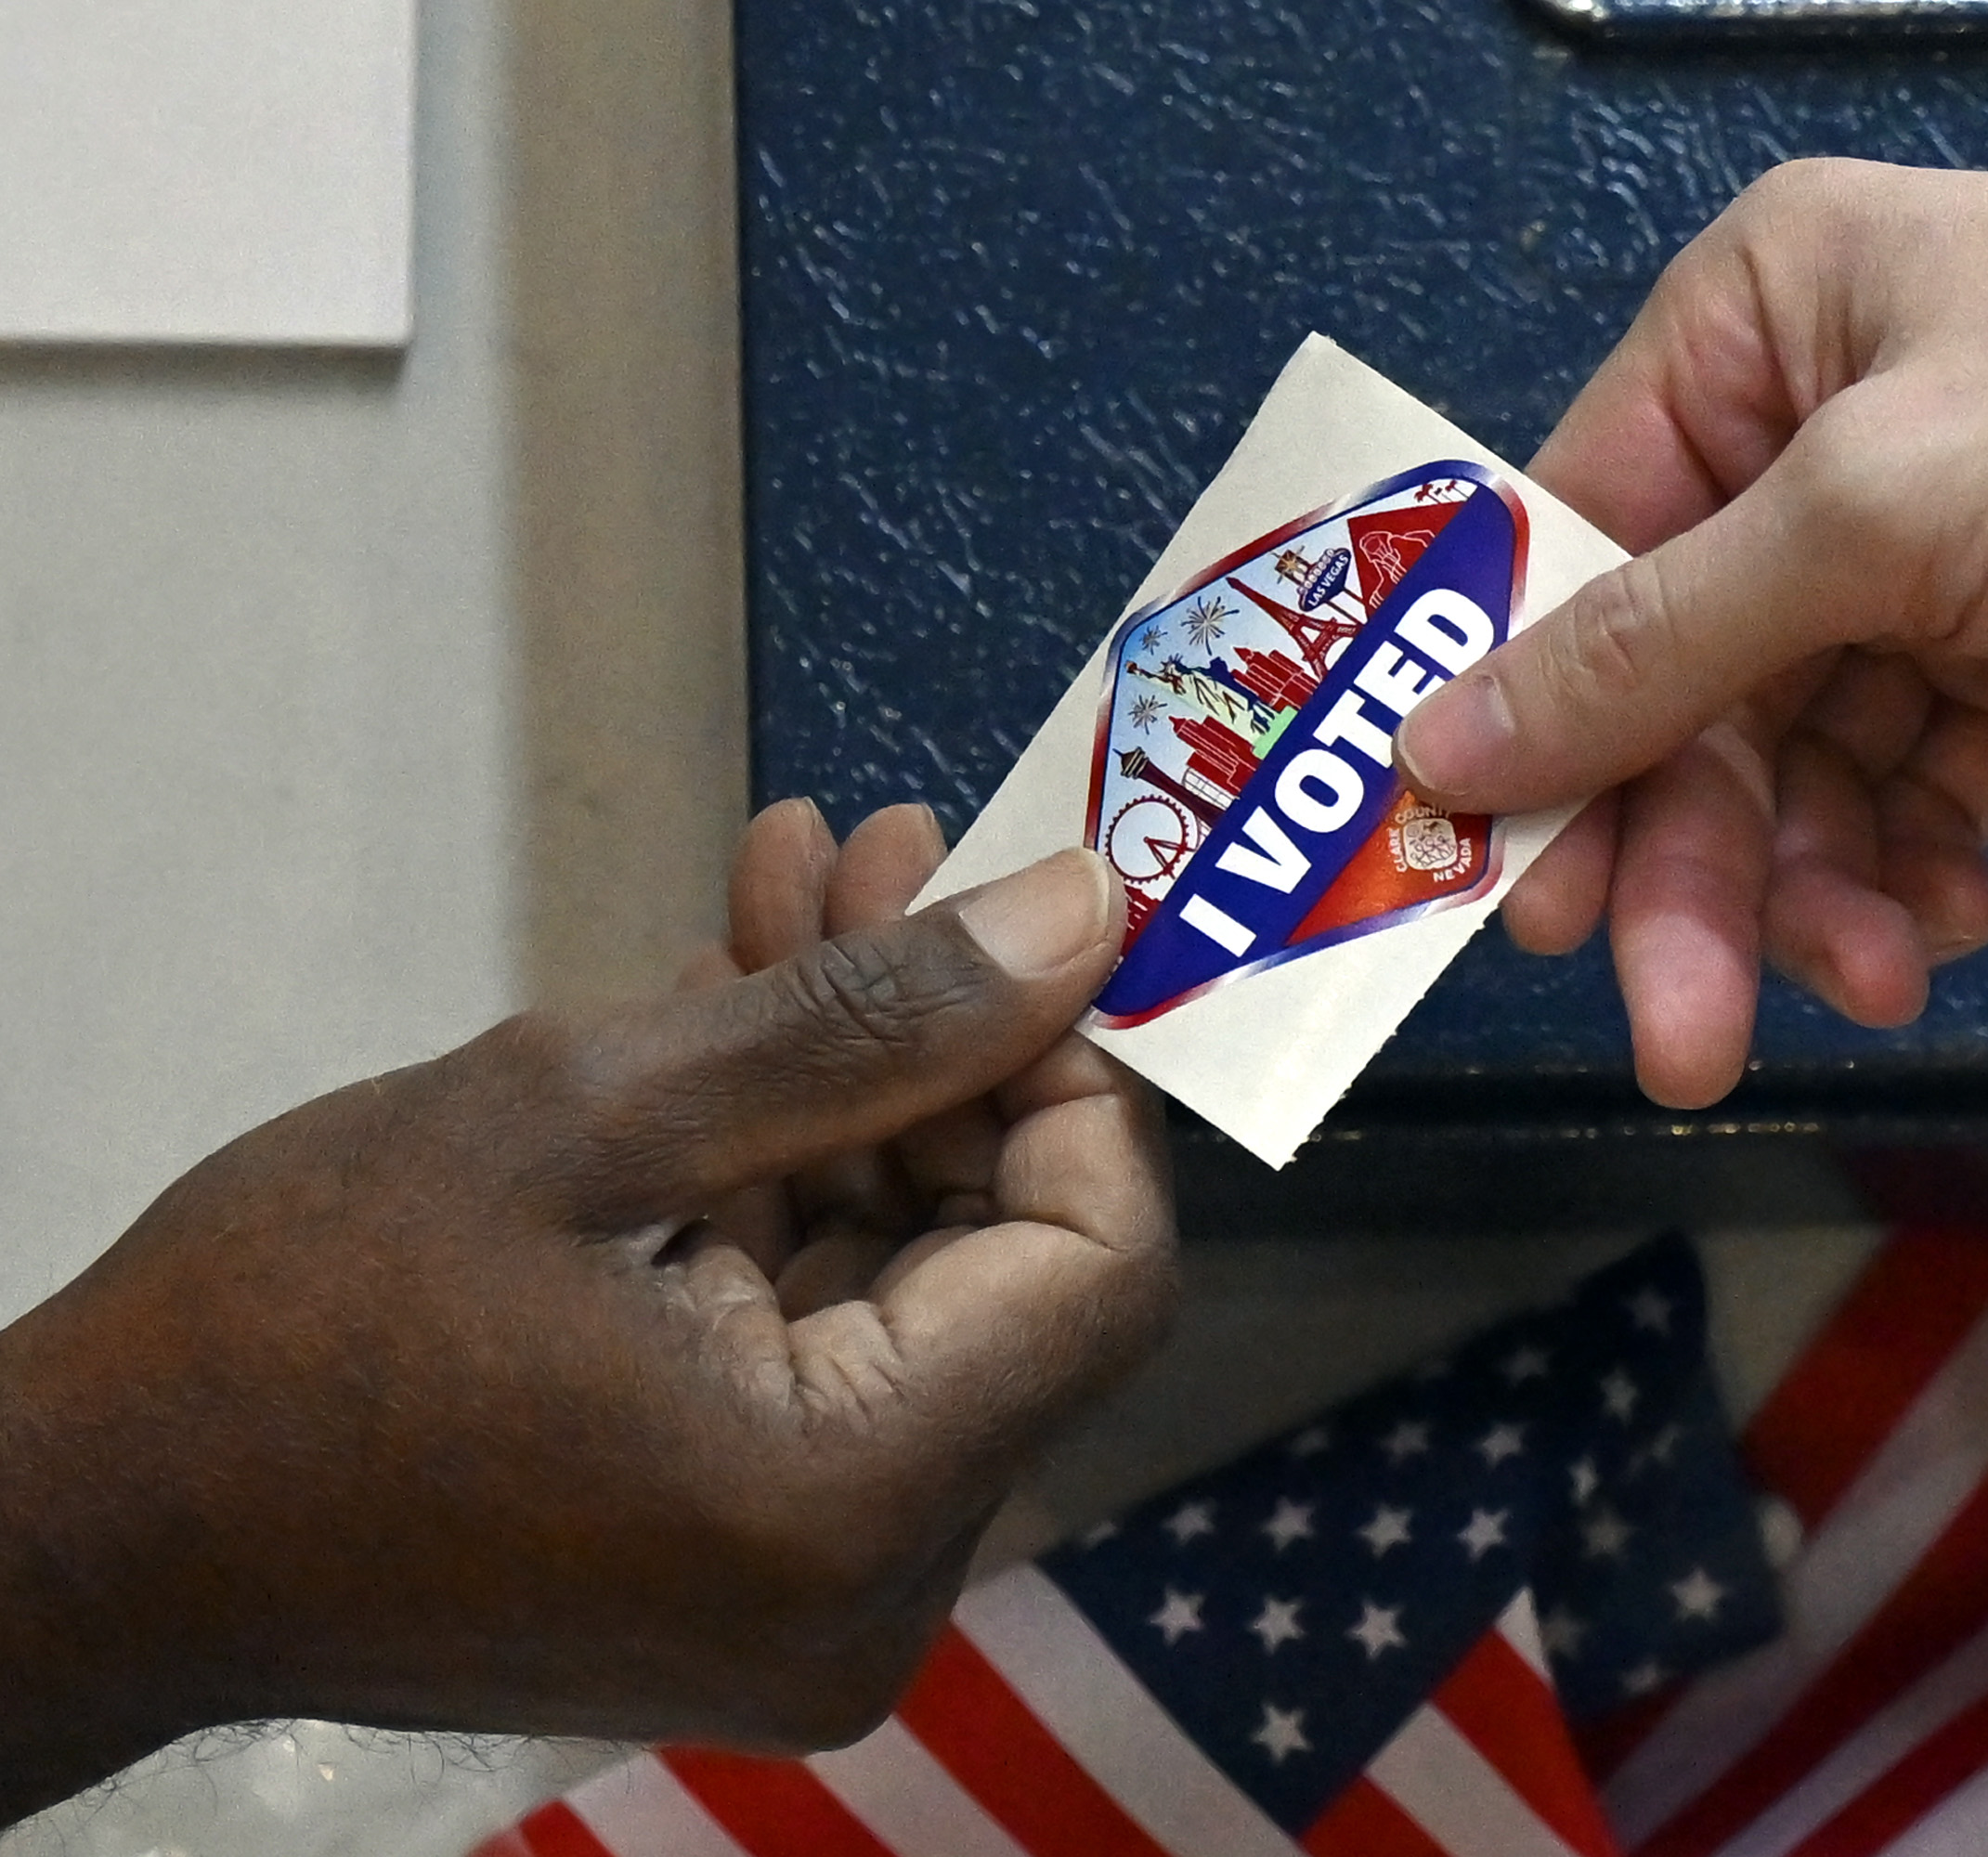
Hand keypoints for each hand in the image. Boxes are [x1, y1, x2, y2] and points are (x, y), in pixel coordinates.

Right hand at [0, 804, 1173, 1820]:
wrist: (99, 1524)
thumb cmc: (297, 1321)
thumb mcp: (587, 1114)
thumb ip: (867, 1018)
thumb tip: (1086, 913)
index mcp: (846, 1503)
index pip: (1100, 1264)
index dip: (1075, 1074)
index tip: (1010, 919)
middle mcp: (866, 1584)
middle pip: (1011, 1266)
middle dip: (947, 1044)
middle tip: (878, 856)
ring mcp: (806, 1586)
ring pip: (915, 1280)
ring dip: (861, 1082)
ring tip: (794, 885)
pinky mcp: (741, 1556)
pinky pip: (827, 1336)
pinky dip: (794, 1180)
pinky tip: (740, 1009)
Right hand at [1396, 160, 1987, 1107]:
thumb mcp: (1875, 512)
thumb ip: (1658, 642)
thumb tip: (1439, 741)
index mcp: (1752, 338)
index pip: (1579, 553)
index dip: (1537, 734)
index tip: (1511, 900)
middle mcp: (1814, 451)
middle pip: (1688, 698)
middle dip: (1695, 870)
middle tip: (1680, 1040)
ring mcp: (1929, 571)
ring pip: (1800, 774)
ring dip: (1818, 894)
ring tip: (1879, 979)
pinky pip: (1916, 798)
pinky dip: (1917, 874)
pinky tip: (1955, 921)